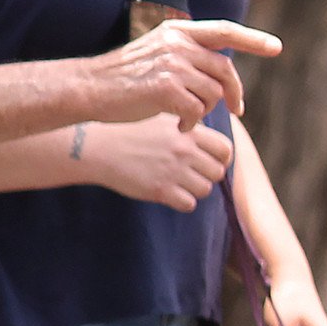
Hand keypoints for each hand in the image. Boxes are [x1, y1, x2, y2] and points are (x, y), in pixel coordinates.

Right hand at [76, 112, 233, 208]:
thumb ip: (189, 130)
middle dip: (208, 175)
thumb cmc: (131, 133)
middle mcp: (184, 150)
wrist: (101, 147)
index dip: (221, 158)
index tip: (209, 162)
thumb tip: (212, 144)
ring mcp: (173, 170)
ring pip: (205, 189)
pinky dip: (182, 202)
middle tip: (192, 175)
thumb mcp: (163, 121)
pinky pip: (189, 204)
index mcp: (188, 131)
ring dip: (195, 189)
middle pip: (218, 172)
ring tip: (179, 183)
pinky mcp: (161, 190)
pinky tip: (169, 193)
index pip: (225, 149)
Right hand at [89, 17, 282, 125]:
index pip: (224, 30)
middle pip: (225, 70)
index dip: (252, 39)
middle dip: (234, 93)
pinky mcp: (166, 88)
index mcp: (178, 32)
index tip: (275, 47)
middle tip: (237, 109)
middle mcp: (178, 44)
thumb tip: (222, 74)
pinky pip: (198, 110)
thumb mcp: (158, 53)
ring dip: (205, 111)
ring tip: (186, 117)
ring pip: (213, 94)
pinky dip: (192, 122)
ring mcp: (173, 65)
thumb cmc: (125, 77)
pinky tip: (178, 125)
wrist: (90, 89)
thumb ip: (188, 55)